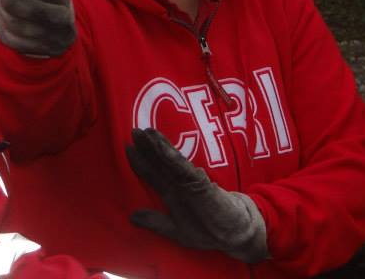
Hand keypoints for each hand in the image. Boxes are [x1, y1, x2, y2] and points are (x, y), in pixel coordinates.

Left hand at [126, 128, 267, 262]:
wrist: (237, 233)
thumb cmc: (208, 230)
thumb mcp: (176, 230)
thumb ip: (155, 222)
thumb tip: (131, 217)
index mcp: (173, 193)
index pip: (153, 174)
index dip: (140, 162)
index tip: (127, 148)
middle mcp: (180, 184)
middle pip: (161, 162)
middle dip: (148, 147)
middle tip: (134, 130)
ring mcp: (191, 182)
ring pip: (172, 161)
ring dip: (160, 147)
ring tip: (148, 133)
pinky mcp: (202, 185)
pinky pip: (185, 171)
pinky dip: (174, 160)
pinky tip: (163, 150)